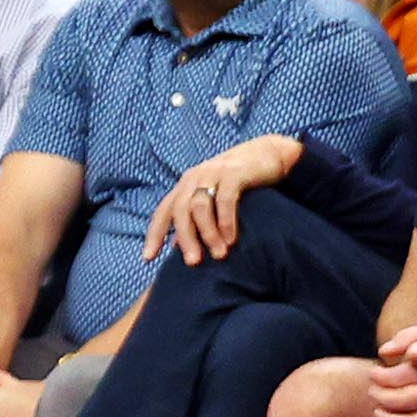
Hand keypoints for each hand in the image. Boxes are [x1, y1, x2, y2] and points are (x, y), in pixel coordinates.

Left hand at [143, 134, 298, 264]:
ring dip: (208, 233)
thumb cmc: (238, 182)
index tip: (148, 258)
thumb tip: (176, 247)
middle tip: (193, 263)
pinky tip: (231, 239)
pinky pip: (224, 199)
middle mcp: (193, 179)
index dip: (153, 235)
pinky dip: (226, 221)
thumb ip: (195, 219)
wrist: (268, 153)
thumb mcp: (212, 198)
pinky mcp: (233, 174)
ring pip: (199, 207)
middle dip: (185, 239)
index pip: (163, 212)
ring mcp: (212, 174)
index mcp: (184, 186)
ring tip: (219, 255)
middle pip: (179, 211)